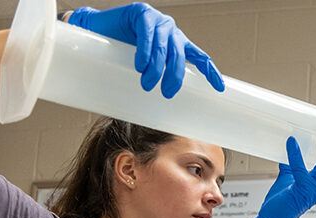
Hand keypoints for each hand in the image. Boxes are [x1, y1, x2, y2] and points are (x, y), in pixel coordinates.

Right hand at [68, 2, 223, 97]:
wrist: (95, 30)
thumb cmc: (122, 52)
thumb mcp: (146, 66)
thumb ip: (157, 77)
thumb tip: (164, 107)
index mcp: (179, 44)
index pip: (200, 58)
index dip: (211, 72)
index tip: (220, 89)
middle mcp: (172, 32)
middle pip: (180, 57)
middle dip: (174, 77)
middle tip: (166, 93)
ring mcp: (158, 21)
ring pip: (163, 48)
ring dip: (156, 68)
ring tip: (146, 83)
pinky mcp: (141, 12)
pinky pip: (147, 34)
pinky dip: (145, 50)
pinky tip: (140, 64)